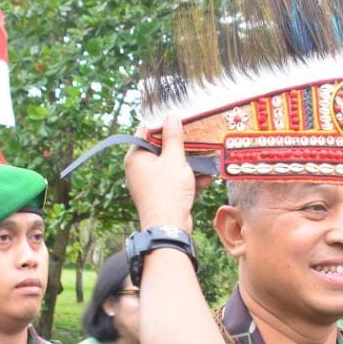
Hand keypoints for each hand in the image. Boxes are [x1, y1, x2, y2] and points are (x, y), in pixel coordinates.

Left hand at [125, 113, 196, 232]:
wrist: (169, 227)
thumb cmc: (168, 192)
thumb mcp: (174, 159)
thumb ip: (174, 137)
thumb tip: (171, 116)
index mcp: (136, 157)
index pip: (146, 131)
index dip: (163, 124)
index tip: (178, 119)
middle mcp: (139, 169)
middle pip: (160, 149)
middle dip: (181, 146)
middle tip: (196, 138)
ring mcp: (149, 184)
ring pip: (170, 166)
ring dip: (189, 164)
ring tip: (206, 160)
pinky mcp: (161, 195)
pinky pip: (174, 182)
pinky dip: (189, 180)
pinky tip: (206, 179)